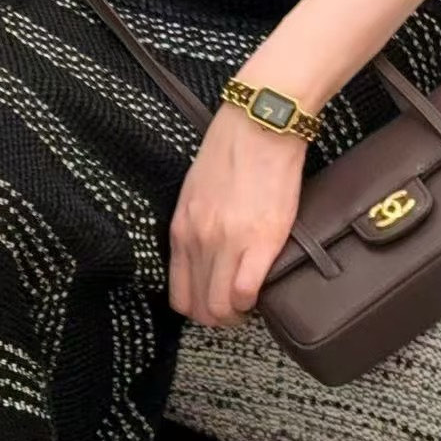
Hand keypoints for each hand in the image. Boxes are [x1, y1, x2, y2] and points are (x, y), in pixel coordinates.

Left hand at [168, 107, 307, 327]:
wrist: (261, 121)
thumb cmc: (232, 150)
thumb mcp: (196, 193)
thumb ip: (196, 227)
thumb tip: (206, 256)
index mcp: (180, 231)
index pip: (179, 296)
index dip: (199, 310)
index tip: (216, 304)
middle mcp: (198, 242)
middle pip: (200, 309)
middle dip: (219, 319)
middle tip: (237, 312)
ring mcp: (227, 243)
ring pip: (220, 307)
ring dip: (236, 315)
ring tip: (249, 305)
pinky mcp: (260, 239)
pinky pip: (245, 292)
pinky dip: (252, 302)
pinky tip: (260, 293)